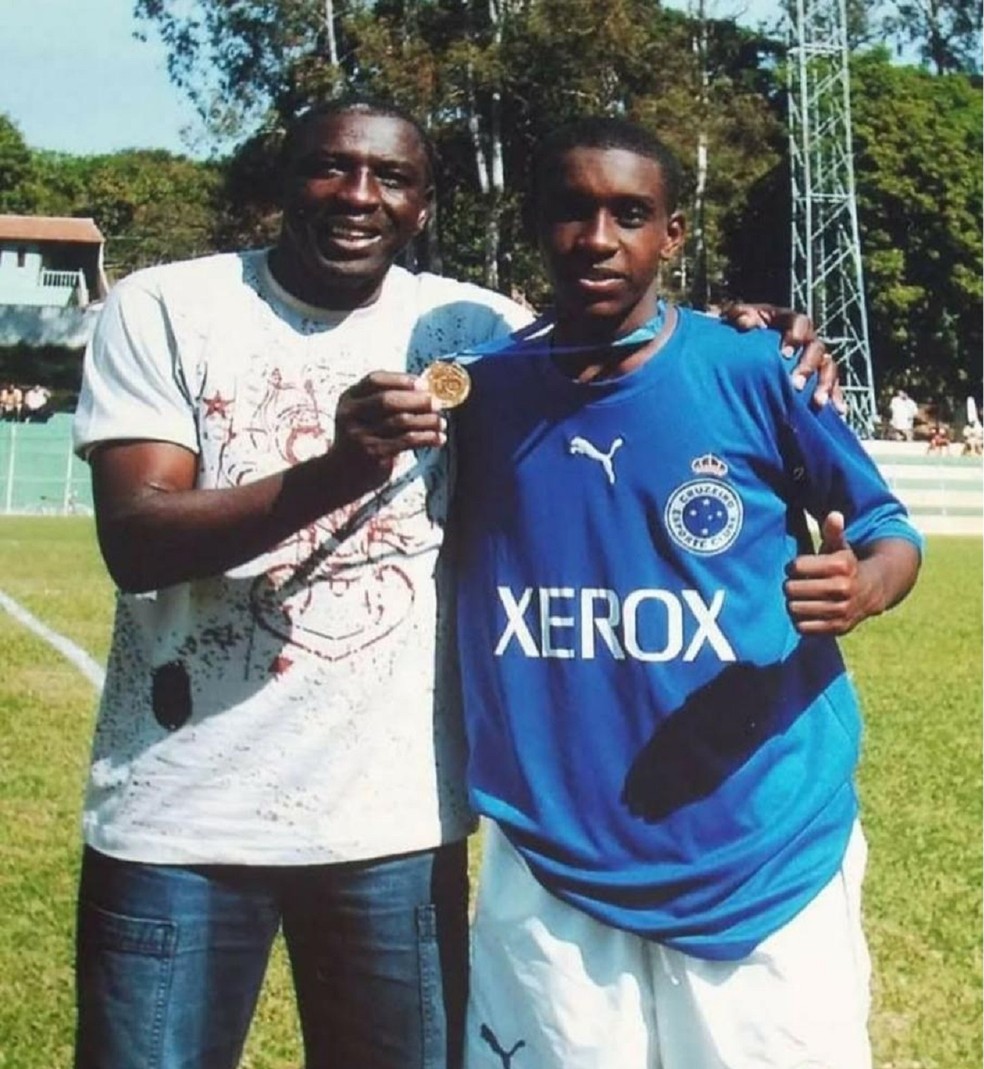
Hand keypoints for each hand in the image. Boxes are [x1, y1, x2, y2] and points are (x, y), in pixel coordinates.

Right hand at [333, 371, 444, 490]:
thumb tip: (426, 391)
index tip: (424, 384)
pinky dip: (427, 438)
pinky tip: (439, 439)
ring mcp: (361, 435)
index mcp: (349, 398)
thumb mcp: (363, 416)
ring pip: (401, 421)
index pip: (375, 380)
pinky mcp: (374, 453)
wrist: (342, 474)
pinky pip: (407, 441)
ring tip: (442, 423)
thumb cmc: (362, 439)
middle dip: (417, 400)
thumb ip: (385, 402)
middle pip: (388, 400)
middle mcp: (351, 414)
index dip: (401, 380)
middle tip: (438, 404)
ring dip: (427, 421)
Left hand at [720, 302, 845, 413]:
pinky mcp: (817, 376)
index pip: (800, 323)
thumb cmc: (739, 328)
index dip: (796, 337)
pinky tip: (838, 412)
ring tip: (818, 403)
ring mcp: (814, 358)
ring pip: (828, 368)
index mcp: (790, 321)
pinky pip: (831, 386)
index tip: (785, 355)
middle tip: (795, 385)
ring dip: (825, 386)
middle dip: (808, 367)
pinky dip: (835, 398)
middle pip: (816, 349)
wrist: (739, 347)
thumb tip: (746, 323)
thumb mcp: (735, 317)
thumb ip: (740, 315)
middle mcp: (807, 338)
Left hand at [784, 511, 874, 635]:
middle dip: (790, 585)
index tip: (798, 568)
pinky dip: (800, 620)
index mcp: (841, 565)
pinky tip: (808, 611)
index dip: (793, 567)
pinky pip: (804, 627)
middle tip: (797, 584)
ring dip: (793, 603)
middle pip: (792, 589)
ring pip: (795, 608)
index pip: (796, 567)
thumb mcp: (841, 546)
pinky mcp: (838, 628)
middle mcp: (843, 588)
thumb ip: (833, 532)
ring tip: (801, 597)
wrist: (873, 591)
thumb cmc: (846, 565)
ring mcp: (841, 610)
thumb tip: (834, 516)